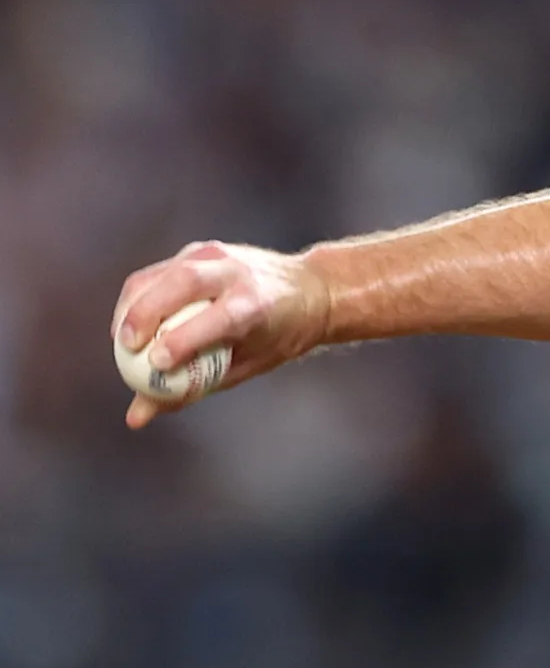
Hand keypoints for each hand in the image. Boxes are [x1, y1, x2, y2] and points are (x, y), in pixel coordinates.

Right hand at [111, 241, 331, 428]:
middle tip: (125, 347)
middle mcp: (237, 274)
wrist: (311, 288)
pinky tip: (131, 322)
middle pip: (182, 283)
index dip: (182, 339)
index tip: (155, 363)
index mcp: (257, 304)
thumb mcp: (246, 366)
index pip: (217, 318)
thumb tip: (137, 417)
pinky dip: (139, 297)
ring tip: (121, 339)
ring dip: (132, 306)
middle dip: (145, 314)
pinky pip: (158, 272)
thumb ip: (192, 388)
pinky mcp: (201, 250)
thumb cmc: (278, 336)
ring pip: (162, 274)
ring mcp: (217, 256)